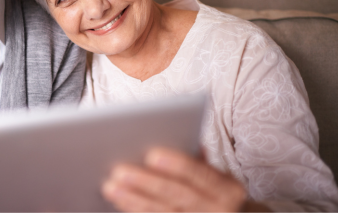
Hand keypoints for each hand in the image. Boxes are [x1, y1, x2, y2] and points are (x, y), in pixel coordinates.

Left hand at [102, 147, 257, 211]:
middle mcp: (217, 209)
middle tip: (119, 170)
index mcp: (227, 188)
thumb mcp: (215, 171)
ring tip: (110, 186)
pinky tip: (119, 200)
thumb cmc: (213, 186)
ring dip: (133, 199)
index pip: (202, 174)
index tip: (152, 154)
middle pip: (178, 195)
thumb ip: (195, 155)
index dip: (178, 164)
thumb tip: (174, 133)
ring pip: (163, 212)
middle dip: (146, 183)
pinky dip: (135, 210)